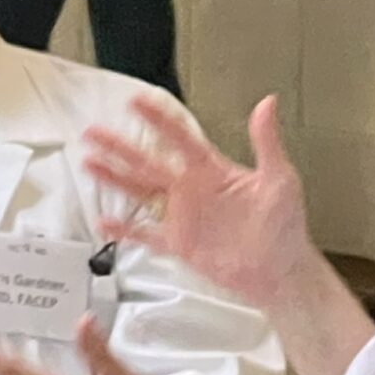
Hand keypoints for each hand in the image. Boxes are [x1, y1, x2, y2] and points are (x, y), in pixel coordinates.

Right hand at [81, 94, 318, 311]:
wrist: (281, 271)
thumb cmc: (285, 227)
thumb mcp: (280, 179)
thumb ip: (267, 142)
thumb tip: (267, 104)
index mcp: (212, 170)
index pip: (180, 138)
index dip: (158, 120)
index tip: (137, 102)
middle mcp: (192, 189)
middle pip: (148, 162)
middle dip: (120, 147)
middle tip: (94, 131)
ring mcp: (183, 216)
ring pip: (141, 192)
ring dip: (115, 178)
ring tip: (89, 163)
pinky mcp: (180, 244)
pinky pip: (147, 235)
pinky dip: (126, 230)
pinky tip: (105, 222)